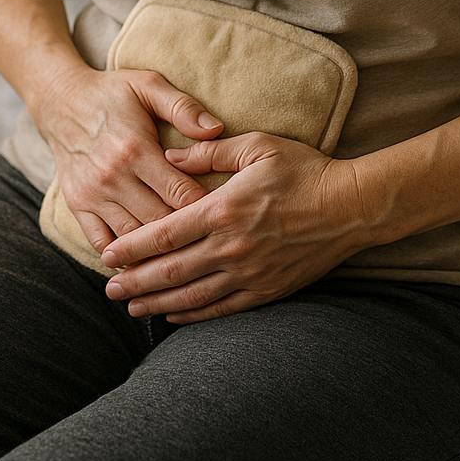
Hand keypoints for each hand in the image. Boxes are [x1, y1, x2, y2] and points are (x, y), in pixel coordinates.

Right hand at [40, 66, 222, 253]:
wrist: (60, 101)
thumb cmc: (112, 93)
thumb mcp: (148, 85)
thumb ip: (183, 107)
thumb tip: (216, 129)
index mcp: (135, 149)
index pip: (180, 194)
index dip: (206, 207)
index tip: (222, 213)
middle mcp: (112, 177)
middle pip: (159, 222)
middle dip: (186, 233)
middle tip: (210, 238)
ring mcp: (92, 195)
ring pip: (132, 238)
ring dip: (157, 248)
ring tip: (184, 253)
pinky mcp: (77, 206)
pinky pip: (101, 243)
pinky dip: (122, 255)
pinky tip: (144, 257)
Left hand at [100, 132, 370, 322]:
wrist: (351, 206)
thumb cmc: (305, 170)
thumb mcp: (257, 146)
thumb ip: (209, 151)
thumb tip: (170, 156)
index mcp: (224, 209)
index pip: (164, 234)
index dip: (132, 247)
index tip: (107, 254)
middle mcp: (231, 246)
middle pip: (170, 270)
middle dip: (134, 281)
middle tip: (108, 289)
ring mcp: (249, 273)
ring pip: (191, 295)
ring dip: (156, 302)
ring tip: (131, 307)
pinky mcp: (266, 290)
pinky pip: (221, 308)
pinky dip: (193, 314)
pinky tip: (173, 314)